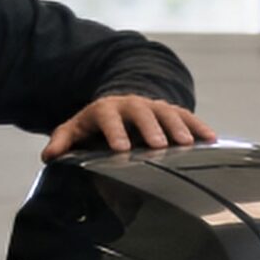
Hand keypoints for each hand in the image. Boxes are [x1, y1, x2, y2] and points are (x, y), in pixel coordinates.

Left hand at [40, 95, 216, 160]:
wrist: (119, 103)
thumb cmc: (95, 124)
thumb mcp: (76, 128)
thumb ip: (63, 141)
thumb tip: (48, 156)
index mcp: (106, 109)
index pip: (109, 118)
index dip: (114, 132)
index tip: (120, 148)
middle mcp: (132, 104)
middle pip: (142, 113)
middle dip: (151, 128)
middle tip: (159, 145)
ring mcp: (154, 106)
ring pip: (168, 112)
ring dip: (179, 126)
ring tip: (188, 144)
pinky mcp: (171, 111)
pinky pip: (187, 116)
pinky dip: (199, 126)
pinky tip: (211, 139)